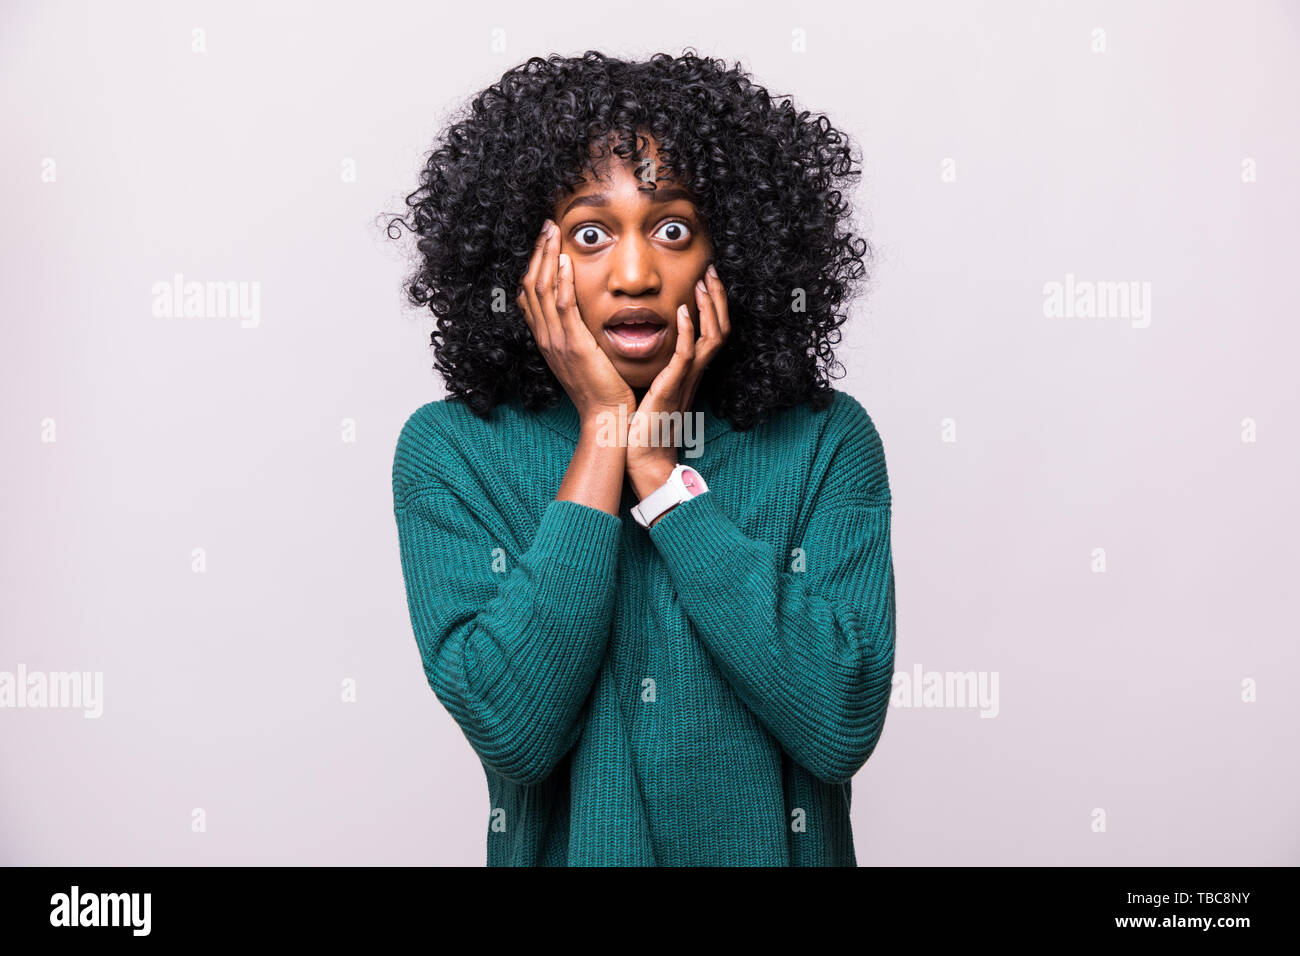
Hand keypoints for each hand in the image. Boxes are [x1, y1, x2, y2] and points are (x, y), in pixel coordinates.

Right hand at [516, 219, 635, 424]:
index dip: (534, 264)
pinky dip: (561, 281)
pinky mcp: (574, 345)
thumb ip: (580, 333)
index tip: (544, 241)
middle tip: (546, 225)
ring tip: (553, 231)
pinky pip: (562, 307)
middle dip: (538, 252)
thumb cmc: (603, 389)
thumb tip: (586, 313)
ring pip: (542, 290)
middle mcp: (546, 338)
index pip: (530, 294)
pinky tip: (565, 260)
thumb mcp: (585, 356)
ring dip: (546, 257)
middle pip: (531, 285)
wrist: (606, 418)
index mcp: (548, 340)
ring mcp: (557, 341)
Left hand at [626, 264, 730, 497]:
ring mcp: (687, 379)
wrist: (643, 455)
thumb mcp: (653, 385)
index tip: (705, 278)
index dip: (713, 303)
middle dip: (717, 298)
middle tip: (711, 270)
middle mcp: (694, 372)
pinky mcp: (673, 387)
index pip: (711, 329)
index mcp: (690, 370)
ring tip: (703, 283)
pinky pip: (688, 355)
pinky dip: (689, 331)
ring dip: (709, 307)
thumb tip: (646, 343)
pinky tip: (684, 311)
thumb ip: (658, 365)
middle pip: (720, 327)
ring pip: (712, 337)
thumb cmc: (644, 423)